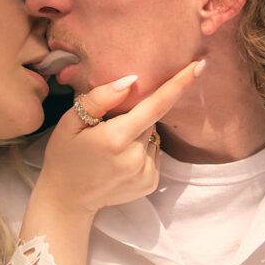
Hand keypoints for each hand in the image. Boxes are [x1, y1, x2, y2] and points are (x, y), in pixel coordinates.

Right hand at [34, 60, 203, 215]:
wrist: (67, 199)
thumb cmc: (65, 154)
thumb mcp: (70, 121)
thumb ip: (100, 99)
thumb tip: (130, 80)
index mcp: (116, 139)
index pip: (155, 105)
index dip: (179, 84)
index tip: (199, 65)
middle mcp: (136, 158)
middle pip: (151, 119)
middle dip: (136, 114)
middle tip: (109, 125)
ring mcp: (145, 173)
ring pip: (153, 136)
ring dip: (139, 133)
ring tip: (112, 146)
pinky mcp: (150, 183)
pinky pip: (154, 152)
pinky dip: (142, 149)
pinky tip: (120, 159)